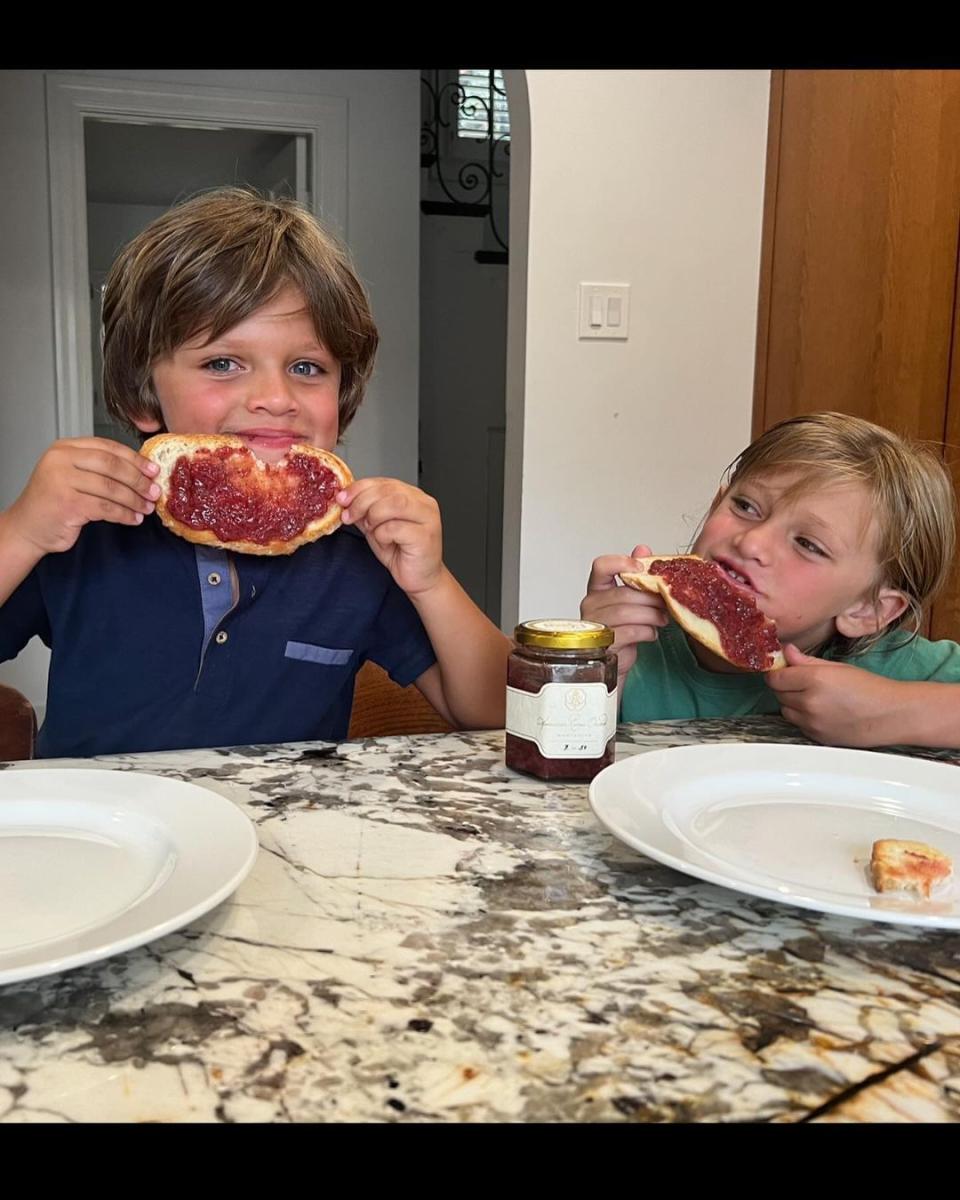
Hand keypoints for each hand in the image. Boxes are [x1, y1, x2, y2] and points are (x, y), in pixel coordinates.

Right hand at [4, 438, 159, 555]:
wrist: (27, 528)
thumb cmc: (54, 502)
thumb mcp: (72, 476)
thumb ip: (98, 468)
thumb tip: (142, 471)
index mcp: (64, 448)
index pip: (107, 447)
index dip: (135, 458)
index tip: (153, 469)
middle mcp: (61, 460)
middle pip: (112, 465)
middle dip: (138, 479)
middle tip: (154, 491)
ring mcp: (62, 481)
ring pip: (111, 488)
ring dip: (134, 500)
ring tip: (146, 508)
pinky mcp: (68, 504)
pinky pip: (106, 508)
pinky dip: (124, 514)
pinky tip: (134, 519)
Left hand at [337, 477, 442, 595]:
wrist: (420, 579)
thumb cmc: (402, 553)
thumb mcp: (376, 527)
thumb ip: (365, 511)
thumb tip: (345, 499)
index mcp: (413, 496)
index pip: (384, 482)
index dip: (360, 488)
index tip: (342, 498)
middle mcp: (423, 503)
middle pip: (388, 490)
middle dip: (362, 502)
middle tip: (349, 516)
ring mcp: (428, 519)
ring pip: (394, 504)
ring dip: (373, 516)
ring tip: (371, 530)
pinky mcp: (426, 536)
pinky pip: (396, 527)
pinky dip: (382, 535)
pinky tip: (386, 542)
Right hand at [580, 544, 668, 684]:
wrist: (619, 659)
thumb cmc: (624, 627)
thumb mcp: (634, 599)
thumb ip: (637, 575)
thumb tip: (643, 548)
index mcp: (597, 588)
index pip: (601, 566)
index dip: (621, 563)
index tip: (641, 568)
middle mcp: (591, 604)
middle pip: (623, 593)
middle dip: (650, 598)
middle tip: (666, 603)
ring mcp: (595, 625)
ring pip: (627, 612)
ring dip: (652, 615)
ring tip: (663, 619)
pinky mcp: (604, 644)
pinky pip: (629, 632)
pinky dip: (647, 631)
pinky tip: (652, 633)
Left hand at [765, 642, 904, 746]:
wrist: (892, 715)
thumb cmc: (870, 688)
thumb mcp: (838, 667)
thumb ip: (807, 661)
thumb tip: (786, 652)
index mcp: (815, 680)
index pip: (776, 677)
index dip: (777, 672)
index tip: (782, 670)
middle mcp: (809, 702)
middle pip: (778, 694)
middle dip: (786, 686)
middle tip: (803, 682)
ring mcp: (812, 723)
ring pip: (785, 710)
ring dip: (792, 703)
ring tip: (815, 697)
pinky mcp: (816, 737)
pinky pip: (798, 725)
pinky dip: (803, 718)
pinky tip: (822, 711)